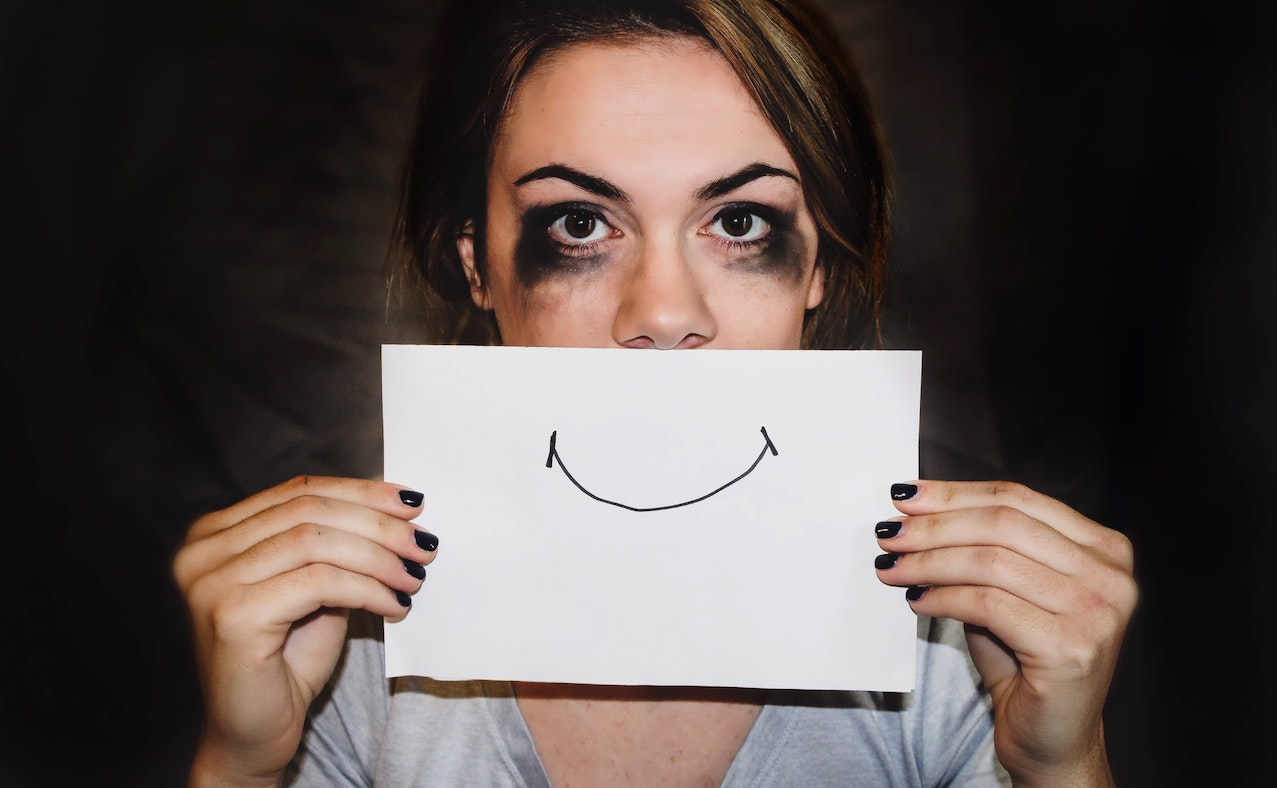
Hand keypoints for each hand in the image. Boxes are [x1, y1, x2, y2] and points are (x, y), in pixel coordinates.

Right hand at [172, 476, 438, 785]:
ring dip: (379, 557)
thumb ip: (338, 545)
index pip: (299, 492)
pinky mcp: (231, 615)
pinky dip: (368, 589)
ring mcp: (211, 581)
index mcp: (216, 533)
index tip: (413, 503)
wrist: (254, 734)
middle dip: (378, 523)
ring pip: (317, 542)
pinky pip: (320, 583)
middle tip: (423, 544)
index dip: (362, 492)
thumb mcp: (316, 588)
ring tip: (414, 577)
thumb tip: (397, 510)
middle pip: (308, 510)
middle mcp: (202, 551)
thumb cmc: (285, 663)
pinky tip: (394, 605)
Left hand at [873, 480, 1135, 786]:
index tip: (905, 496)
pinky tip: (916, 600)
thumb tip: (915, 512)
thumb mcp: (1008, 590)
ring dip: (929, 561)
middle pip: (1003, 524)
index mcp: (1103, 549)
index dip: (955, 494)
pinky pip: (987, 604)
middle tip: (890, 533)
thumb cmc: (1026, 662)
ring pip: (991, 562)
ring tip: (891, 567)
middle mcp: (1110, 576)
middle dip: (936, 525)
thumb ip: (981, 547)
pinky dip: (943, 598)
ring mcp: (1096, 612)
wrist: (1053, 739)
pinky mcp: (1070, 648)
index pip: (1019, 499)